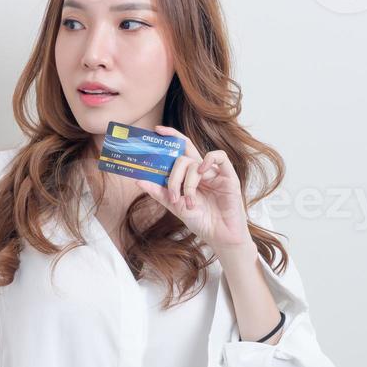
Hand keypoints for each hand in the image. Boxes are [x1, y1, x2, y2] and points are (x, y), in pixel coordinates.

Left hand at [127, 125, 252, 257]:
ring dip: (187, 182)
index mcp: (189, 175)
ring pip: (193, 162)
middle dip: (172, 176)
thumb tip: (138, 180)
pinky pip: (219, 157)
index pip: (179, 149)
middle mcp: (201, 171)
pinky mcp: (228, 177)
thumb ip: (158, 192)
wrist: (219, 237)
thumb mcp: (175, 206)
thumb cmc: (201, 221)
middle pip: (182, 157)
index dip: (170, 136)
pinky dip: (208, 160)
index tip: (156, 130)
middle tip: (172, 195)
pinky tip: (201, 172)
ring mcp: (214, 173)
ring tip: (188, 201)